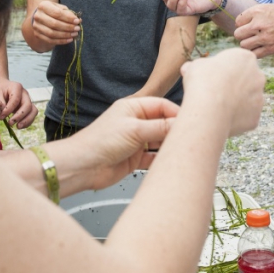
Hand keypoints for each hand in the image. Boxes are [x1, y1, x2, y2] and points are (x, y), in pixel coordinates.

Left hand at [0, 79, 37, 128]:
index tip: (1, 117)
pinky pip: (32, 115)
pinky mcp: (28, 107)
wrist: (0, 86)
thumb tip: (3, 112)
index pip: (15, 100)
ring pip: (33, 111)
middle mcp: (24, 93)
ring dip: (27, 120)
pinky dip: (27, 122)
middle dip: (19, 116)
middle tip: (10, 123)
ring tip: (17, 127)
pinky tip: (19, 126)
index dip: (9, 110)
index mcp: (16, 87)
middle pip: (27, 105)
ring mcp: (27, 100)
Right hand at [31, 1, 79, 45]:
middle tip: (77, 29)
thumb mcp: (60, 8)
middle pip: (54, 24)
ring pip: (52, 33)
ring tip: (74, 34)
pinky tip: (69, 39)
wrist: (41, 17)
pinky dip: (61, 41)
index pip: (57, 13)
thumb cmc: (53, 11)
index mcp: (43, 6)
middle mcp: (38, 16)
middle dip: (68, 27)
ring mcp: (36, 26)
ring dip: (65, 35)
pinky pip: (50, 40)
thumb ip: (68, 13)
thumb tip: (78, 20)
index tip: (77, 21)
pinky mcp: (37, 34)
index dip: (68, 18)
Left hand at [59, 97, 180, 189]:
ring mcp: (135, 141)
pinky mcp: (134, 159)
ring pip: (159, 141)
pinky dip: (161, 160)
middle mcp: (135, 123)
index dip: (176, 112)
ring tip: (182, 149)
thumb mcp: (135, 130)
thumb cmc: (100, 141)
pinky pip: (153, 158)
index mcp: (132, 108)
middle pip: (162, 123)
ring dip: (168, 145)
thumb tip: (180, 124)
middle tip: (189, 136)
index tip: (190, 121)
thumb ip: (160, 128)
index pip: (161, 106)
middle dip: (174, 129)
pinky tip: (169, 162)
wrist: (83, 166)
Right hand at [180, 48, 263, 136]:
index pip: (236, 61)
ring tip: (217, 107)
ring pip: (247, 99)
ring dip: (235, 101)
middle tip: (214, 92)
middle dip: (233, 85)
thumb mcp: (195, 66)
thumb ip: (198, 66)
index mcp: (245, 58)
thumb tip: (188, 68)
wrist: (209, 109)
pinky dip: (235, 117)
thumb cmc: (202, 82)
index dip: (222, 69)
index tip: (211, 76)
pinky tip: (222, 118)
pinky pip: (245, 116)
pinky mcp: (256, 117)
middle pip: (245, 80)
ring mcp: (259, 98)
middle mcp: (258, 76)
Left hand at [233, 3, 273, 57]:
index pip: (238, 21)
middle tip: (250, 35)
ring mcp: (264, 37)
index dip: (242, 24)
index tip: (248, 26)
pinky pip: (254, 54)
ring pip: (244, 45)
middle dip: (242, 35)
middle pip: (238, 34)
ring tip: (255, 42)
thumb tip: (242, 22)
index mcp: (257, 11)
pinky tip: (260, 49)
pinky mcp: (270, 49)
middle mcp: (258, 24)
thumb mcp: (269, 7)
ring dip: (248, 44)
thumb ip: (255, 13)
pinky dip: (255, 53)